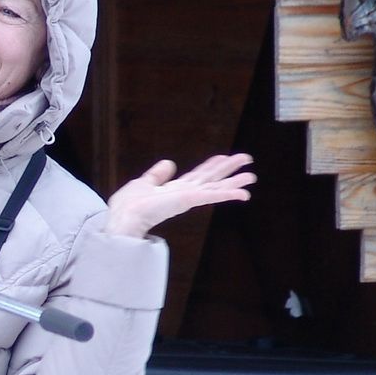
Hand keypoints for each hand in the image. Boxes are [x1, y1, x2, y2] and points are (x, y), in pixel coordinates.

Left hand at [103, 153, 255, 237]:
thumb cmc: (128, 206)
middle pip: (211, 179)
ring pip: (216, 187)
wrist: (124, 217)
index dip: (211, 166)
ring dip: (234, 182)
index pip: (197, 176)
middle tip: (247, 159)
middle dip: (229, 170)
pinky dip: (228, 194)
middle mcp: (184, 194)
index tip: (224, 157)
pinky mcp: (189, 200)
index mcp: (175, 190)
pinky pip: (212, 196)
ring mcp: (188, 198)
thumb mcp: (143, 183)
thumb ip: (157, 175)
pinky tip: (243, 193)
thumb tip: (168, 163)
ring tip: (252, 177)